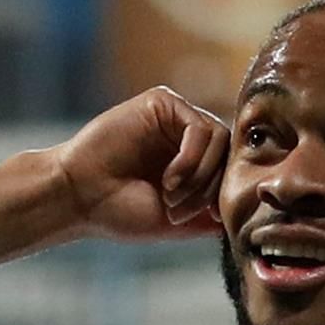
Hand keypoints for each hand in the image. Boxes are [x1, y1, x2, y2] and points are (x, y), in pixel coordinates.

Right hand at [53, 86, 228, 240]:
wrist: (79, 199)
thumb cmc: (120, 212)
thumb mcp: (179, 221)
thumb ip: (212, 211)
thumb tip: (245, 208)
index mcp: (191, 160)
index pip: (230, 168)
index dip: (221, 197)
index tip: (198, 219)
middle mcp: (184, 136)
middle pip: (230, 154)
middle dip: (210, 190)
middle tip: (179, 211)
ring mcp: (173, 117)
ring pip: (220, 140)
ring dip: (200, 177)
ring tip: (171, 196)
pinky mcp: (161, 103)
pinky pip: (200, 127)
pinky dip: (191, 159)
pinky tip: (169, 179)